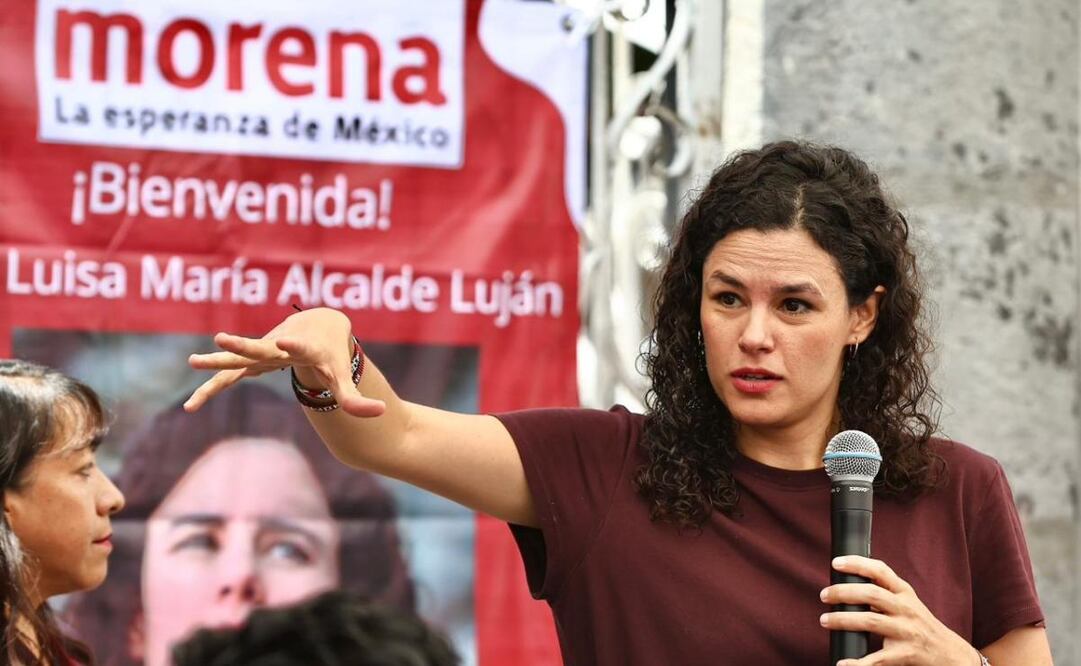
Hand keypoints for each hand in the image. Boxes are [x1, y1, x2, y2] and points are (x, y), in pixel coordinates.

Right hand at [184, 307, 385, 417]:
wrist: (317, 325)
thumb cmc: (330, 353)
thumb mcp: (343, 377)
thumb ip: (357, 399)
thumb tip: (381, 414)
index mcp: (304, 348)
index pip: (299, 346)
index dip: (293, 345)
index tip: (284, 342)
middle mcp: (279, 347)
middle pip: (259, 347)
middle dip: (242, 345)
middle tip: (222, 339)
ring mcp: (263, 353)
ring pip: (237, 360)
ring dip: (216, 362)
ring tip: (192, 362)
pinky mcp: (253, 360)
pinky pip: (230, 376)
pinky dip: (213, 388)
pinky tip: (192, 406)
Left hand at [820, 556, 978, 665]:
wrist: (951, 655)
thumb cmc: (920, 625)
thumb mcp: (907, 603)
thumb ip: (883, 593)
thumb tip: (846, 588)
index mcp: (904, 593)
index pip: (881, 571)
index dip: (858, 564)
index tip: (836, 563)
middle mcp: (906, 609)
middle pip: (872, 594)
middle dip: (844, 592)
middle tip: (824, 595)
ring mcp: (907, 632)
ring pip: (871, 622)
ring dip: (843, 620)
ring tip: (825, 620)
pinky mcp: (906, 655)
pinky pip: (878, 659)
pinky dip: (858, 662)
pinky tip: (843, 663)